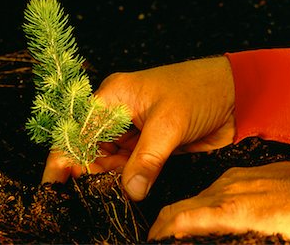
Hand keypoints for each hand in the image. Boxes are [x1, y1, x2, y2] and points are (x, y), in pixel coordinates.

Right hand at [42, 56, 235, 200]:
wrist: (235, 94)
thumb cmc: (199, 90)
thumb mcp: (169, 123)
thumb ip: (147, 159)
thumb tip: (129, 190)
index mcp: (113, 96)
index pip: (78, 128)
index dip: (63, 156)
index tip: (53, 184)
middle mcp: (118, 112)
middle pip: (89, 146)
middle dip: (84, 172)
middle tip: (79, 199)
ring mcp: (134, 129)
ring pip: (109, 159)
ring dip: (105, 179)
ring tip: (99, 199)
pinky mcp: (149, 143)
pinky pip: (129, 165)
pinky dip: (125, 179)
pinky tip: (121, 192)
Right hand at [148, 162, 289, 240]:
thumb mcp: (261, 241)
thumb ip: (226, 238)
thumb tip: (202, 237)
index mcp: (228, 213)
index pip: (178, 220)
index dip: (159, 231)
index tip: (153, 239)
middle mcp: (225, 192)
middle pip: (180, 206)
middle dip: (164, 224)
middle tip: (162, 237)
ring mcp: (232, 180)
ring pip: (196, 197)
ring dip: (186, 214)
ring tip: (189, 229)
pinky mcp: (242, 174)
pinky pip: (215, 189)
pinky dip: (206, 203)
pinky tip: (216, 212)